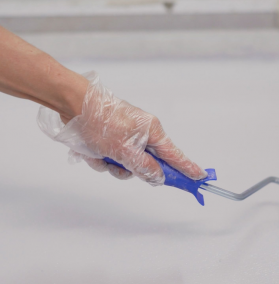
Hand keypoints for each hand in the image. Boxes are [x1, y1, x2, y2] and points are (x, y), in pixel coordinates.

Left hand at [37, 71, 206, 185]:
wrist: (71, 104)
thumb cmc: (102, 122)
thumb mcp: (125, 150)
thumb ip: (145, 167)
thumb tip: (159, 178)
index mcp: (152, 132)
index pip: (176, 155)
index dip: (188, 168)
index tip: (201, 178)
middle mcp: (142, 134)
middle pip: (148, 164)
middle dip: (132, 170)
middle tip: (122, 167)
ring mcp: (126, 137)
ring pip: (127, 165)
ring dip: (112, 166)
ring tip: (99, 156)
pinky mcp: (110, 140)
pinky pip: (111, 159)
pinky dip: (101, 159)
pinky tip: (91, 151)